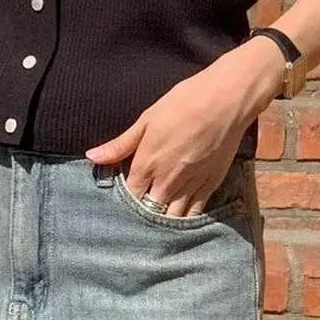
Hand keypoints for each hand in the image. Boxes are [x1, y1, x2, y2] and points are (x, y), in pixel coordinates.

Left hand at [85, 38, 284, 215]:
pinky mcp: (211, 185)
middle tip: (140, 212)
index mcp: (147, 164)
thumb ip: (120, 144)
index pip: (129, 196)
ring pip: (172, 217)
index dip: (125, 201)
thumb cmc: (184, 103)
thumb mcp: (147, 119)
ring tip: (158, 218)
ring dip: (163, 220)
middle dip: (143, 214)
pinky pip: (195, 213)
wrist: (226, 100)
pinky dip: (186, 219)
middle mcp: (167, 180)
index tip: (124, 200)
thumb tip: (92, 156)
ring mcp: (191, 185)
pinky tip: (180, 219)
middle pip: (149, 211)